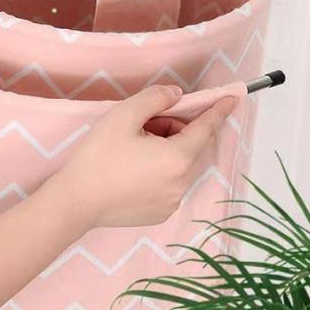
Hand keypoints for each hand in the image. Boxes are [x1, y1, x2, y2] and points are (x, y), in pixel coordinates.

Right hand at [54, 85, 236, 228]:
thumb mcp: (124, 115)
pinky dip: (160, 171)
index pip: (205, 128)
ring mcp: (171, 202)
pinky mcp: (159, 213)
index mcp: (177, 157)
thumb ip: (155, 99)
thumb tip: (176, 95)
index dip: (218, 110)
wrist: (76, 201)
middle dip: (174, 129)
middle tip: (145, 123)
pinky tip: (132, 169)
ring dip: (166, 150)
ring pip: (179, 165)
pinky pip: (169, 184)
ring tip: (134, 147)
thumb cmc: (98, 156)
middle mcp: (181, 183)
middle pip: (189, 146)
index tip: (233, 98)